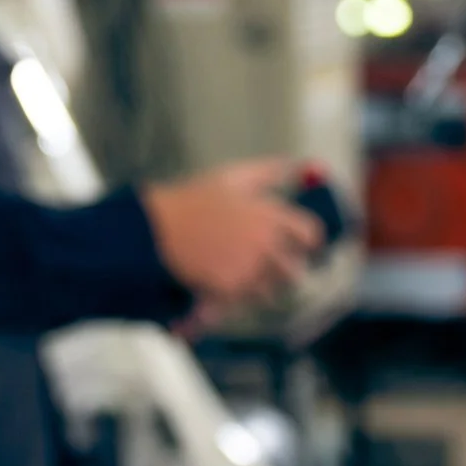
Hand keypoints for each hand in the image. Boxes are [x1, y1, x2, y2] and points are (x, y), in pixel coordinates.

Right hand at [140, 158, 326, 308]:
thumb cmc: (194, 201)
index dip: (307, 241)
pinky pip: (248, 300)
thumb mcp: (233, 177)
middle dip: (286, 268)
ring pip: (274, 289)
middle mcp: (265, 244)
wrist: (154, 231)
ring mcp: (249, 269)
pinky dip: (241, 296)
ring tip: (241, 273)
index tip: (299, 244)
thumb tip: (300, 165)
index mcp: (270, 214)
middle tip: (267, 264)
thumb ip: (270, 172)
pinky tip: (224, 281)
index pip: (311, 235)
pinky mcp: (231, 290)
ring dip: (264, 285)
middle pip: (296, 269)